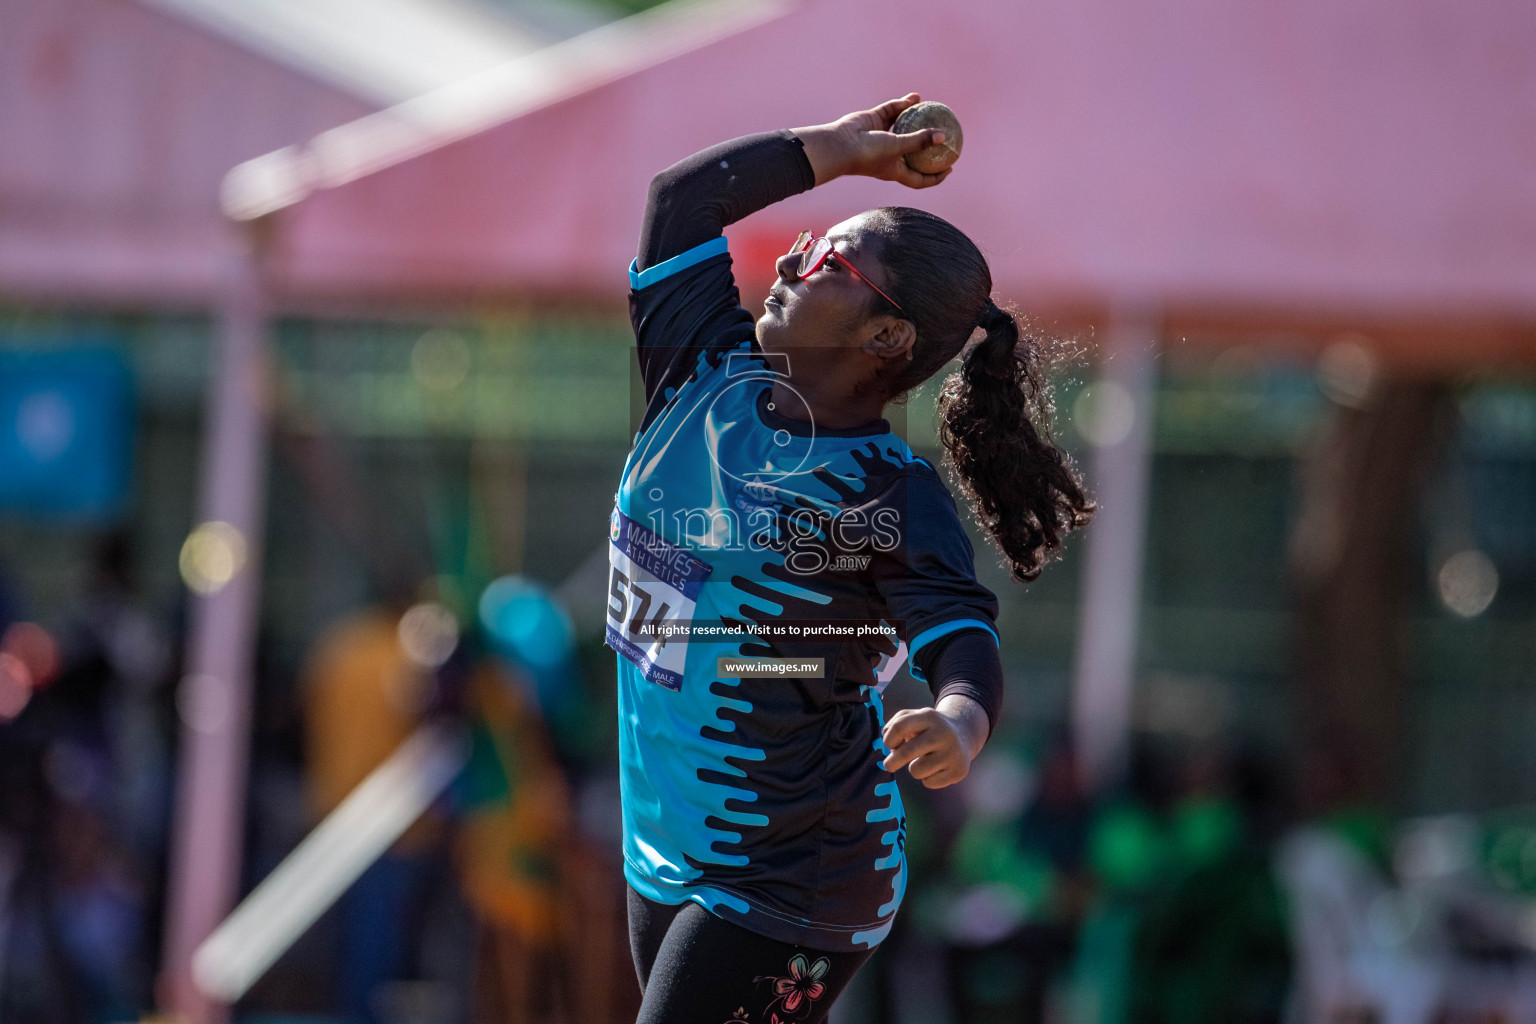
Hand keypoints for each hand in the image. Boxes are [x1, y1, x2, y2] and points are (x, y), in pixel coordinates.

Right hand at [794, 94, 952, 188]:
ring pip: (902, 126)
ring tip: (930, 107)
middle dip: (928, 144)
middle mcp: (889, 154)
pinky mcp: (873, 121)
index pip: (919, 178)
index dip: (935, 176)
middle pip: (913, 150)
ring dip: (916, 118)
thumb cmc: (869, 154)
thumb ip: (920, 141)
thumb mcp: (898, 148)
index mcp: (895, 169)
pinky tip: (914, 97)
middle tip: (945, 134)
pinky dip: (901, 105)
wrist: (840, 143)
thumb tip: (944, 137)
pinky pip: (891, 112)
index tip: (950, 167)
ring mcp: (881, 137)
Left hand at [881, 695, 987, 788]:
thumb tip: (891, 749)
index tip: (889, 745)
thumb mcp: (914, 718)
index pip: (900, 727)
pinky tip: (937, 768)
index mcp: (929, 717)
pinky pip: (929, 782)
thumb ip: (895, 726)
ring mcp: (953, 753)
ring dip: (914, 769)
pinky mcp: (959, 770)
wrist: (964, 735)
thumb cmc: (929, 728)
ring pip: (916, 771)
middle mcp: (943, 734)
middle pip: (906, 752)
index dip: (888, 739)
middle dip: (891, 762)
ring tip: (923, 761)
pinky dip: (928, 778)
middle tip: (889, 765)